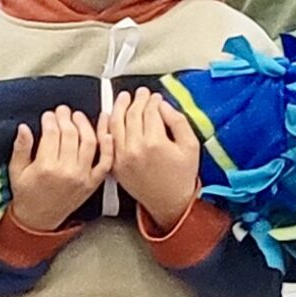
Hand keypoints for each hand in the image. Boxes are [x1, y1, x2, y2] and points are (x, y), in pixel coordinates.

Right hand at [6, 104, 116, 233]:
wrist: (39, 219)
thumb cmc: (27, 194)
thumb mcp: (16, 171)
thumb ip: (20, 148)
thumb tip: (24, 128)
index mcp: (46, 167)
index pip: (52, 133)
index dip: (50, 120)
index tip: (48, 115)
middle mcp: (67, 172)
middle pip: (71, 134)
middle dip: (66, 118)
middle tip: (62, 111)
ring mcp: (83, 177)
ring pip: (90, 142)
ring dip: (85, 125)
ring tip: (78, 117)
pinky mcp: (93, 183)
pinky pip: (105, 162)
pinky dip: (108, 146)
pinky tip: (106, 133)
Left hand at [110, 89, 201, 224]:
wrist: (170, 203)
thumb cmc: (182, 176)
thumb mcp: (191, 146)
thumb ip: (178, 122)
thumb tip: (163, 106)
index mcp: (154, 143)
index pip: (150, 111)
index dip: (153, 100)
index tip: (156, 97)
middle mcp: (135, 149)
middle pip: (132, 115)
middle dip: (137, 100)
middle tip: (142, 94)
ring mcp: (122, 158)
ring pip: (116, 124)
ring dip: (119, 107)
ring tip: (124, 98)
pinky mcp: (115, 165)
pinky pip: (106, 141)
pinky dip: (105, 126)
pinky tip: (108, 116)